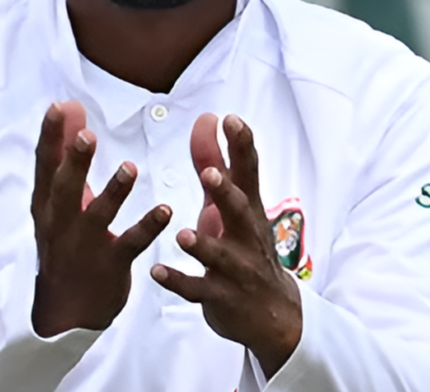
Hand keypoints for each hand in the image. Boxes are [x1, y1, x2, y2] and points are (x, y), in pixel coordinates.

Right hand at [31, 100, 171, 336]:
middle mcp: (61, 223)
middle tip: (87, 136)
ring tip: (130, 168)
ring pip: (98, 217)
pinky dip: (148, 227)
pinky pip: (131, 244)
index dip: (49, 137)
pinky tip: (165, 210)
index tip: (57, 108)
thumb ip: (65, 152)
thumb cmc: (64, 240)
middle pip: (64, 190)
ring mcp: (85, 245)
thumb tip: (68, 106)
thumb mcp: (58, 199)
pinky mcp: (111, 265)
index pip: (44, 165)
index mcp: (47, 203)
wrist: (67, 309)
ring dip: (114, 192)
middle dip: (74, 163)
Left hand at [150, 113, 302, 377]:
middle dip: (226, 192)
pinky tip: (156, 271)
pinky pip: (197, 290)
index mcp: (248, 208)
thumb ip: (215, 161)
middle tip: (210, 174)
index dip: (242, 146)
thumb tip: (208, 117)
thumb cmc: (245, 245)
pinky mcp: (221, 297)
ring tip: (183, 235)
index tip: (232, 120)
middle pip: (239, 210)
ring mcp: (236, 269)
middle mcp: (246, 235)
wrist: (272, 312)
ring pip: (219, 256)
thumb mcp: (230, 204)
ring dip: (202, 245)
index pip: (248, 172)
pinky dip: (178, 281)